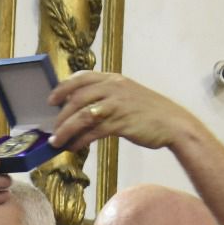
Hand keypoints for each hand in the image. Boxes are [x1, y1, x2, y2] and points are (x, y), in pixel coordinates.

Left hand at [47, 71, 202, 154]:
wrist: (172, 123)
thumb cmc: (149, 112)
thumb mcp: (126, 96)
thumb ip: (105, 97)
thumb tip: (80, 110)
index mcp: (114, 79)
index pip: (82, 77)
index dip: (63, 88)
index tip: (51, 99)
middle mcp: (114, 88)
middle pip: (77, 98)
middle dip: (61, 116)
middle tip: (52, 130)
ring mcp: (117, 105)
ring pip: (82, 116)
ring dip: (66, 130)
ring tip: (57, 142)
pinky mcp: (121, 122)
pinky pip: (94, 131)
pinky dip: (80, 140)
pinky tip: (75, 147)